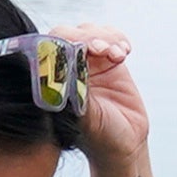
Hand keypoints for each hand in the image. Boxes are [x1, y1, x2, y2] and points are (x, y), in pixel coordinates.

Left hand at [52, 23, 151, 176]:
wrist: (124, 144)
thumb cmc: (100, 136)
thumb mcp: (87, 117)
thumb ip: (78, 93)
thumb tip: (69, 68)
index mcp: (53, 79)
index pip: (51, 47)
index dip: (66, 41)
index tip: (84, 49)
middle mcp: (67, 68)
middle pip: (70, 33)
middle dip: (88, 36)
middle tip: (103, 49)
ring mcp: (89, 62)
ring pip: (91, 32)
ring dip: (106, 37)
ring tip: (118, 54)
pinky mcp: (110, 61)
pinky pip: (111, 38)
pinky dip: (118, 39)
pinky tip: (125, 52)